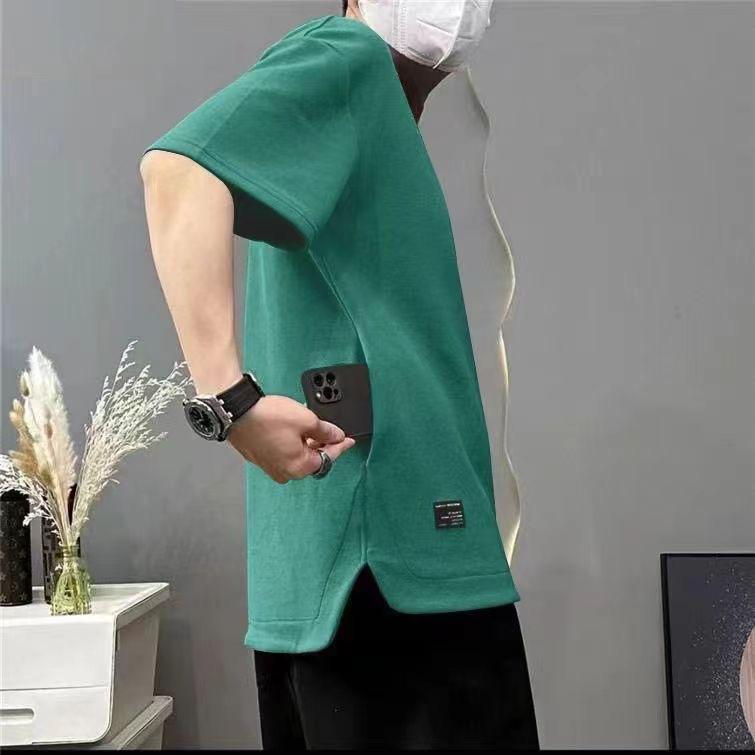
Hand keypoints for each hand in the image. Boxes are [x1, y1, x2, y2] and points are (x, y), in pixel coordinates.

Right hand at [226, 395, 355, 482]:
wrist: (236, 412)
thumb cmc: (267, 418)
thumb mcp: (307, 420)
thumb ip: (326, 431)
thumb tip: (336, 436)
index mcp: (299, 467)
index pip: (328, 458)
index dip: (341, 447)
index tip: (349, 440)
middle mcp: (284, 472)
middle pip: (312, 459)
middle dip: (321, 443)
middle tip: (328, 429)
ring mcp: (270, 466)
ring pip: (296, 455)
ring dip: (305, 441)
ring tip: (307, 423)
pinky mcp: (259, 457)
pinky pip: (282, 452)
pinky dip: (290, 441)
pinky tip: (290, 427)